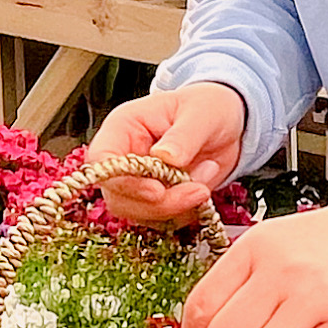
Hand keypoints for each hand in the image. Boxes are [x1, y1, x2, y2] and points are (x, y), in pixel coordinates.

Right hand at [87, 84, 245, 224]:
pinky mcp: (155, 200)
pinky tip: (204, 184)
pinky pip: (162, 220)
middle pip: (119, 197)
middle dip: (160, 203)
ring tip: (207, 172)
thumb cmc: (206, 107)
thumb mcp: (200, 114)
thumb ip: (183, 136)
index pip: (102, 161)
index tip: (158, 190)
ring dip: (178, 206)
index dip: (123, 182)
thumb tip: (164, 157)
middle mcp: (123, 157)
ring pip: (140, 213)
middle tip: (198, 190)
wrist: (225, 124)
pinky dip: (187, 212)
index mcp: (122, 128)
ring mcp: (137, 182)